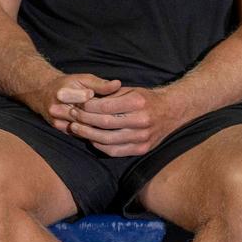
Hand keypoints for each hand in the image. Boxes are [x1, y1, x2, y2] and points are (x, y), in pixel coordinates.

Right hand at [26, 73, 121, 132]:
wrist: (44, 93)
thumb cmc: (68, 84)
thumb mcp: (83, 79)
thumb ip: (100, 83)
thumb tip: (117, 84)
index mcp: (62, 94)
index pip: (85, 101)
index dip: (102, 103)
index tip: (113, 102)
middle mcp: (57, 109)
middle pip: (85, 116)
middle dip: (103, 115)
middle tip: (120, 115)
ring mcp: (57, 121)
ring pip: (84, 127)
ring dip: (99, 125)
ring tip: (115, 122)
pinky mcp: (60, 129)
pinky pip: (80, 133)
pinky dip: (93, 131)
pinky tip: (106, 130)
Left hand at [65, 86, 182, 156]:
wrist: (171, 112)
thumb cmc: (146, 99)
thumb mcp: (131, 90)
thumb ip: (110, 95)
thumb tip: (84, 100)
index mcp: (138, 102)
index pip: (104, 107)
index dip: (86, 108)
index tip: (75, 106)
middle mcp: (141, 120)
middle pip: (104, 123)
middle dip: (83, 120)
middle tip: (70, 117)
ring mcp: (142, 136)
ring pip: (107, 139)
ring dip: (87, 134)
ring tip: (75, 129)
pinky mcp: (142, 148)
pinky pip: (115, 151)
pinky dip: (100, 146)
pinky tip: (91, 140)